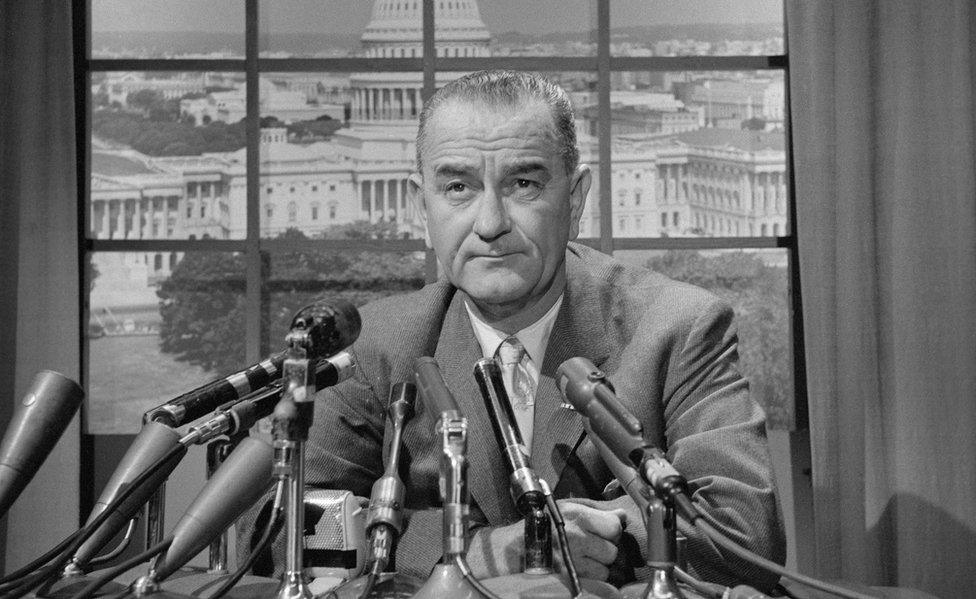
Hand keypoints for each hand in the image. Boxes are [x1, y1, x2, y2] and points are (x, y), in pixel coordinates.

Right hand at [464, 499, 625, 581]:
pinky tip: (579, 569)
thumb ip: (597, 510)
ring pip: (606, 570)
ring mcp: (573, 562)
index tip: (602, 530)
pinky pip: (595, 583)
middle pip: (612, 550)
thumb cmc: (542, 524)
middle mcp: (577, 539)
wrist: (514, 550)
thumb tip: (622, 515)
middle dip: (604, 549)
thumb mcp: (567, 507)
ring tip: (582, 558)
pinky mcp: (570, 579)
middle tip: (590, 546)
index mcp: (577, 517)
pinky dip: (591, 579)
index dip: (611, 530)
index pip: (614, 526)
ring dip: (598, 566)